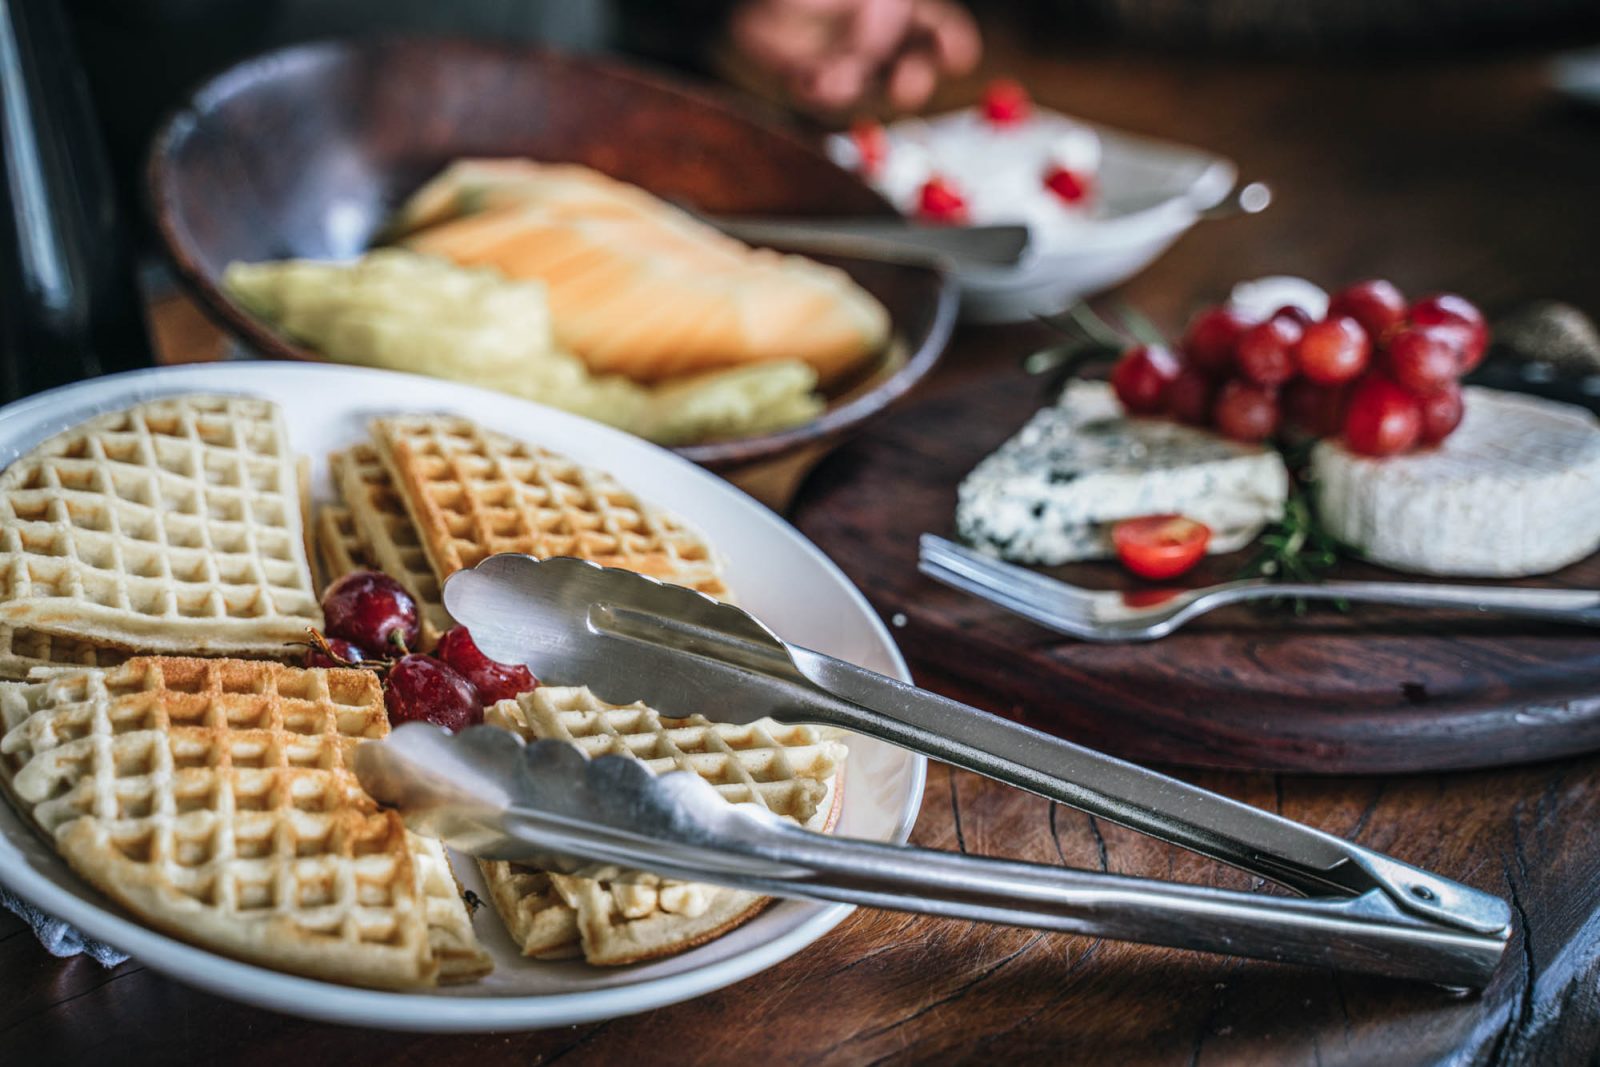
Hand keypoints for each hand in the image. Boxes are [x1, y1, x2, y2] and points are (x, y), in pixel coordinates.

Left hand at [727, 0, 980, 112]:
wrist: (742, 4)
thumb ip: (880, 7)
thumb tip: (899, 12)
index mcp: (892, 6)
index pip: (935, 28)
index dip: (949, 43)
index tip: (957, 56)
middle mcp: (876, 35)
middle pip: (912, 66)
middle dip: (912, 80)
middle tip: (905, 86)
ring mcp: (847, 58)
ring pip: (868, 88)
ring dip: (856, 87)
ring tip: (831, 75)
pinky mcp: (815, 77)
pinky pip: (829, 96)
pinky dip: (824, 92)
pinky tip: (810, 79)